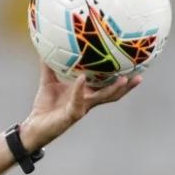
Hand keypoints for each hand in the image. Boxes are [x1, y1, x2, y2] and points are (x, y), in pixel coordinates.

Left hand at [20, 62, 140, 150]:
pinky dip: (80, 89)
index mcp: (85, 94)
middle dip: (126, 87)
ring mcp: (81, 108)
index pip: (106, 85)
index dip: (119, 78)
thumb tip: (45, 49)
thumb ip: (49, 67)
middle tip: (140, 76)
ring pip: (102, 99)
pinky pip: (78, 101)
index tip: (132, 66)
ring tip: (123, 79)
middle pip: (112, 94)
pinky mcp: (72, 114)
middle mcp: (87, 102)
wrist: (34, 125)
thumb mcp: (48, 82)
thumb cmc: (44, 105)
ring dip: (113, 89)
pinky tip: (82, 79)